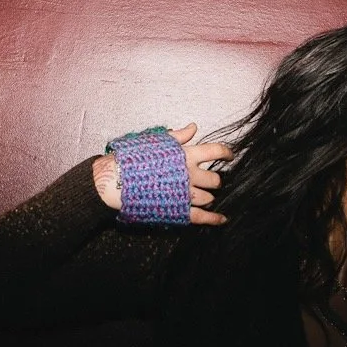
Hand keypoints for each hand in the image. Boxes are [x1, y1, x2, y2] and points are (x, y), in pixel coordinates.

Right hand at [93, 122, 233, 224]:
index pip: (215, 151)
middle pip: (214, 179)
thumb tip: (194, 127)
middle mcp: (189, 174)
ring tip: (204, 196)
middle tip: (209, 181)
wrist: (116, 180)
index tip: (230, 156)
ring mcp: (185, 194)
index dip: (226, 153)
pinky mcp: (179, 210)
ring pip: (208, 197)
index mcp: (186, 155)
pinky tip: (222, 219)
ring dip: (208, 196)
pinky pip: (202, 216)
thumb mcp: (156, 141)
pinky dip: (214, 219)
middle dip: (214, 180)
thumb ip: (178, 136)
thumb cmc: (134, 158)